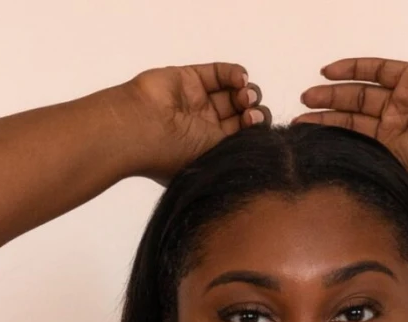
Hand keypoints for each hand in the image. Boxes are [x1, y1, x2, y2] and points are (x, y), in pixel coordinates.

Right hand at [119, 62, 270, 184]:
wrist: (142, 127)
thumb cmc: (173, 154)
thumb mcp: (213, 161)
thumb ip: (238, 152)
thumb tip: (265, 151)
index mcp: (209, 152)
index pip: (242, 139)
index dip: (255, 132)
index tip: (255, 128)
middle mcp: (205, 128)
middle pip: (241, 115)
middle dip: (253, 112)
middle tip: (250, 113)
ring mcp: (198, 102)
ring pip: (233, 93)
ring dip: (246, 93)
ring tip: (243, 96)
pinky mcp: (192, 79)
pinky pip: (220, 73)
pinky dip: (235, 74)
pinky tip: (240, 79)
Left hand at [289, 58, 407, 195]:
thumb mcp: (390, 172)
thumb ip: (364, 164)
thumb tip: (330, 170)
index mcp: (392, 150)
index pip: (354, 136)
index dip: (328, 132)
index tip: (302, 132)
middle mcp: (397, 124)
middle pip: (354, 111)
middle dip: (326, 109)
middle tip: (300, 107)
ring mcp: (404, 100)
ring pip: (361, 90)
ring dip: (334, 90)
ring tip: (308, 94)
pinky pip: (378, 69)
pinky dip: (353, 68)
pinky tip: (329, 72)